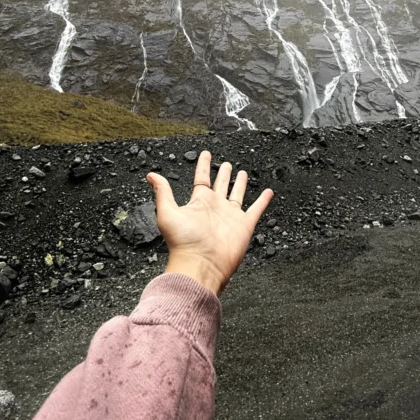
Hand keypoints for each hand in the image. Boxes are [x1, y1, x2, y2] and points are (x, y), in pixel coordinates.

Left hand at [146, 150, 273, 295]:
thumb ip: (162, 192)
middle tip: (227, 164)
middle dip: (223, 174)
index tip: (206, 154)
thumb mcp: (167, 212)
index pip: (202, 179)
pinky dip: (263, 201)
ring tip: (243, 173)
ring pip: (237, 195)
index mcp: (199, 202)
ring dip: (240, 184)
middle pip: (220, 185)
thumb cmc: (183, 242)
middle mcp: (215, 207)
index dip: (204, 166)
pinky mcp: (244, 226)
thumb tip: (151, 175)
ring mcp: (230, 216)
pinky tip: (268, 192)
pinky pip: (256, 210)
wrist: (201, 265)